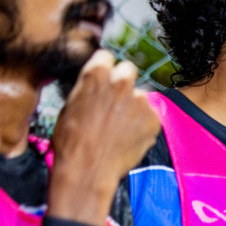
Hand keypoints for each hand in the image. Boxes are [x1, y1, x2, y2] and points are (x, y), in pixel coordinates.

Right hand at [48, 50, 160, 225]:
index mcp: (96, 75)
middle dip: (123, 81)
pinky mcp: (154, 118)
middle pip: (128, 70)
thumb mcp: (70, 106)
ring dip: (134, 106)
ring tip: (121, 127)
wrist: (87, 168)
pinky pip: (150, 115)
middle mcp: (121, 82)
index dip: (105, 68)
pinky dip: (143, 124)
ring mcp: (140, 100)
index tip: (105, 78)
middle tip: (117, 100)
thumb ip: (89, 90)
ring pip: (140, 96)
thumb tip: (97, 87)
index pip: (106, 57)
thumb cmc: (70, 139)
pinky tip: (130, 137)